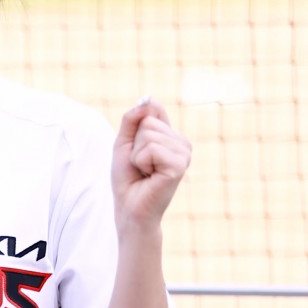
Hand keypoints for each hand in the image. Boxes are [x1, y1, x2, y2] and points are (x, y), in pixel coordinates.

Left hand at [111, 98, 190, 232]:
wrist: (130, 207)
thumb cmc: (128, 178)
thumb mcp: (124, 143)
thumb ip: (132, 119)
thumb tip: (148, 99)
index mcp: (172, 136)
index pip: (152, 111)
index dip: (135, 131)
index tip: (137, 151)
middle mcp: (182, 143)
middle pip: (148, 122)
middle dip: (135, 145)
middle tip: (140, 166)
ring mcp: (184, 153)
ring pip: (149, 134)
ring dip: (137, 155)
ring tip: (145, 172)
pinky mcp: (179, 165)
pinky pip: (152, 148)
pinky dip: (142, 162)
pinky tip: (149, 176)